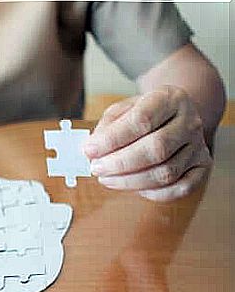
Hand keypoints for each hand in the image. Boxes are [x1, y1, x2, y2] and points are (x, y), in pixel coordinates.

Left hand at [83, 86, 212, 201]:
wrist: (175, 115)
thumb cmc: (144, 114)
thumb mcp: (122, 110)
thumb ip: (107, 128)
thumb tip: (92, 151)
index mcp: (169, 99)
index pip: (142, 120)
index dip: (112, 139)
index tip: (89, 150)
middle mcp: (189, 121)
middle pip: (156, 149)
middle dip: (120, 164)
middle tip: (96, 169)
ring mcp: (199, 145)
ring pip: (166, 173)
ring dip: (130, 181)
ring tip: (107, 179)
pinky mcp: (202, 166)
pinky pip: (180, 188)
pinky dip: (153, 193)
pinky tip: (133, 187)